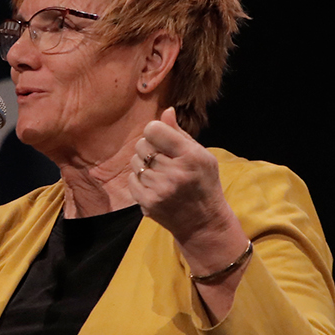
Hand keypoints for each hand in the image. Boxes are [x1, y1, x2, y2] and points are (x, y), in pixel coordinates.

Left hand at [127, 107, 239, 251]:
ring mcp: (160, 189)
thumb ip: (180, 134)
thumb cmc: (203, 184)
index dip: (155, 131)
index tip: (162, 139)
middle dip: (149, 148)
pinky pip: (131, 179)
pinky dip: (139, 179)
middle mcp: (175, 172)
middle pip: (142, 145)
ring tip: (160, 173)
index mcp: (191, 156)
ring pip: (135, 162)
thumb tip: (166, 111)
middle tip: (162, 159)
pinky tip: (154, 185)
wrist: (203, 223)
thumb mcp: (202, 156)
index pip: (154, 130)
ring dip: (144, 165)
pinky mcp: (148, 203)